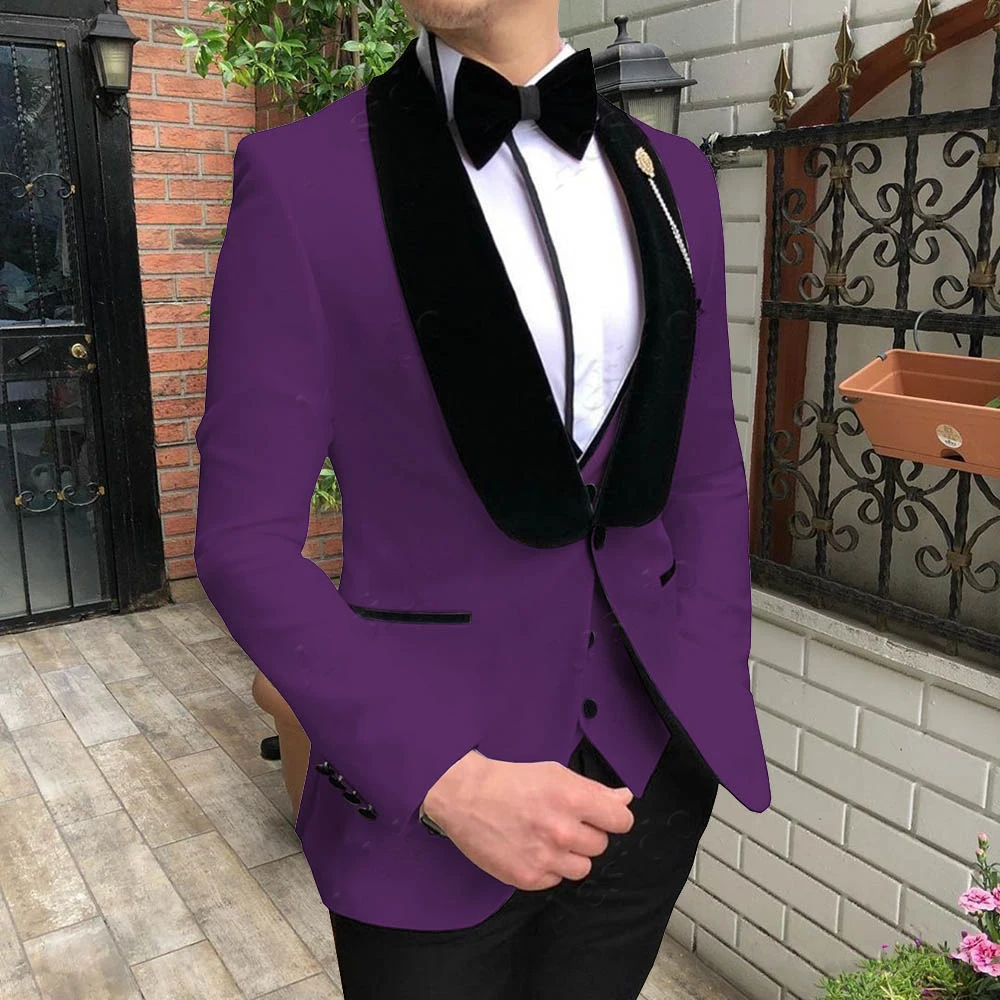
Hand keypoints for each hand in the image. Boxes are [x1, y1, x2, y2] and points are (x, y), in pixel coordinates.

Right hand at [421, 749, 634, 890]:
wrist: (466, 797)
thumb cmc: (512, 781)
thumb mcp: (555, 774)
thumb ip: (594, 790)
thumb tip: (624, 799)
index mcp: (572, 799)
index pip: (621, 820)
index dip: (613, 816)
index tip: (602, 815)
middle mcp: (562, 831)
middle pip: (601, 844)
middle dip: (586, 833)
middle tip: (562, 821)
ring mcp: (545, 858)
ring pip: (582, 867)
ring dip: (570, 855)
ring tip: (548, 838)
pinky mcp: (527, 878)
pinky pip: (556, 880)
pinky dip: (548, 868)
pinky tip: (531, 849)